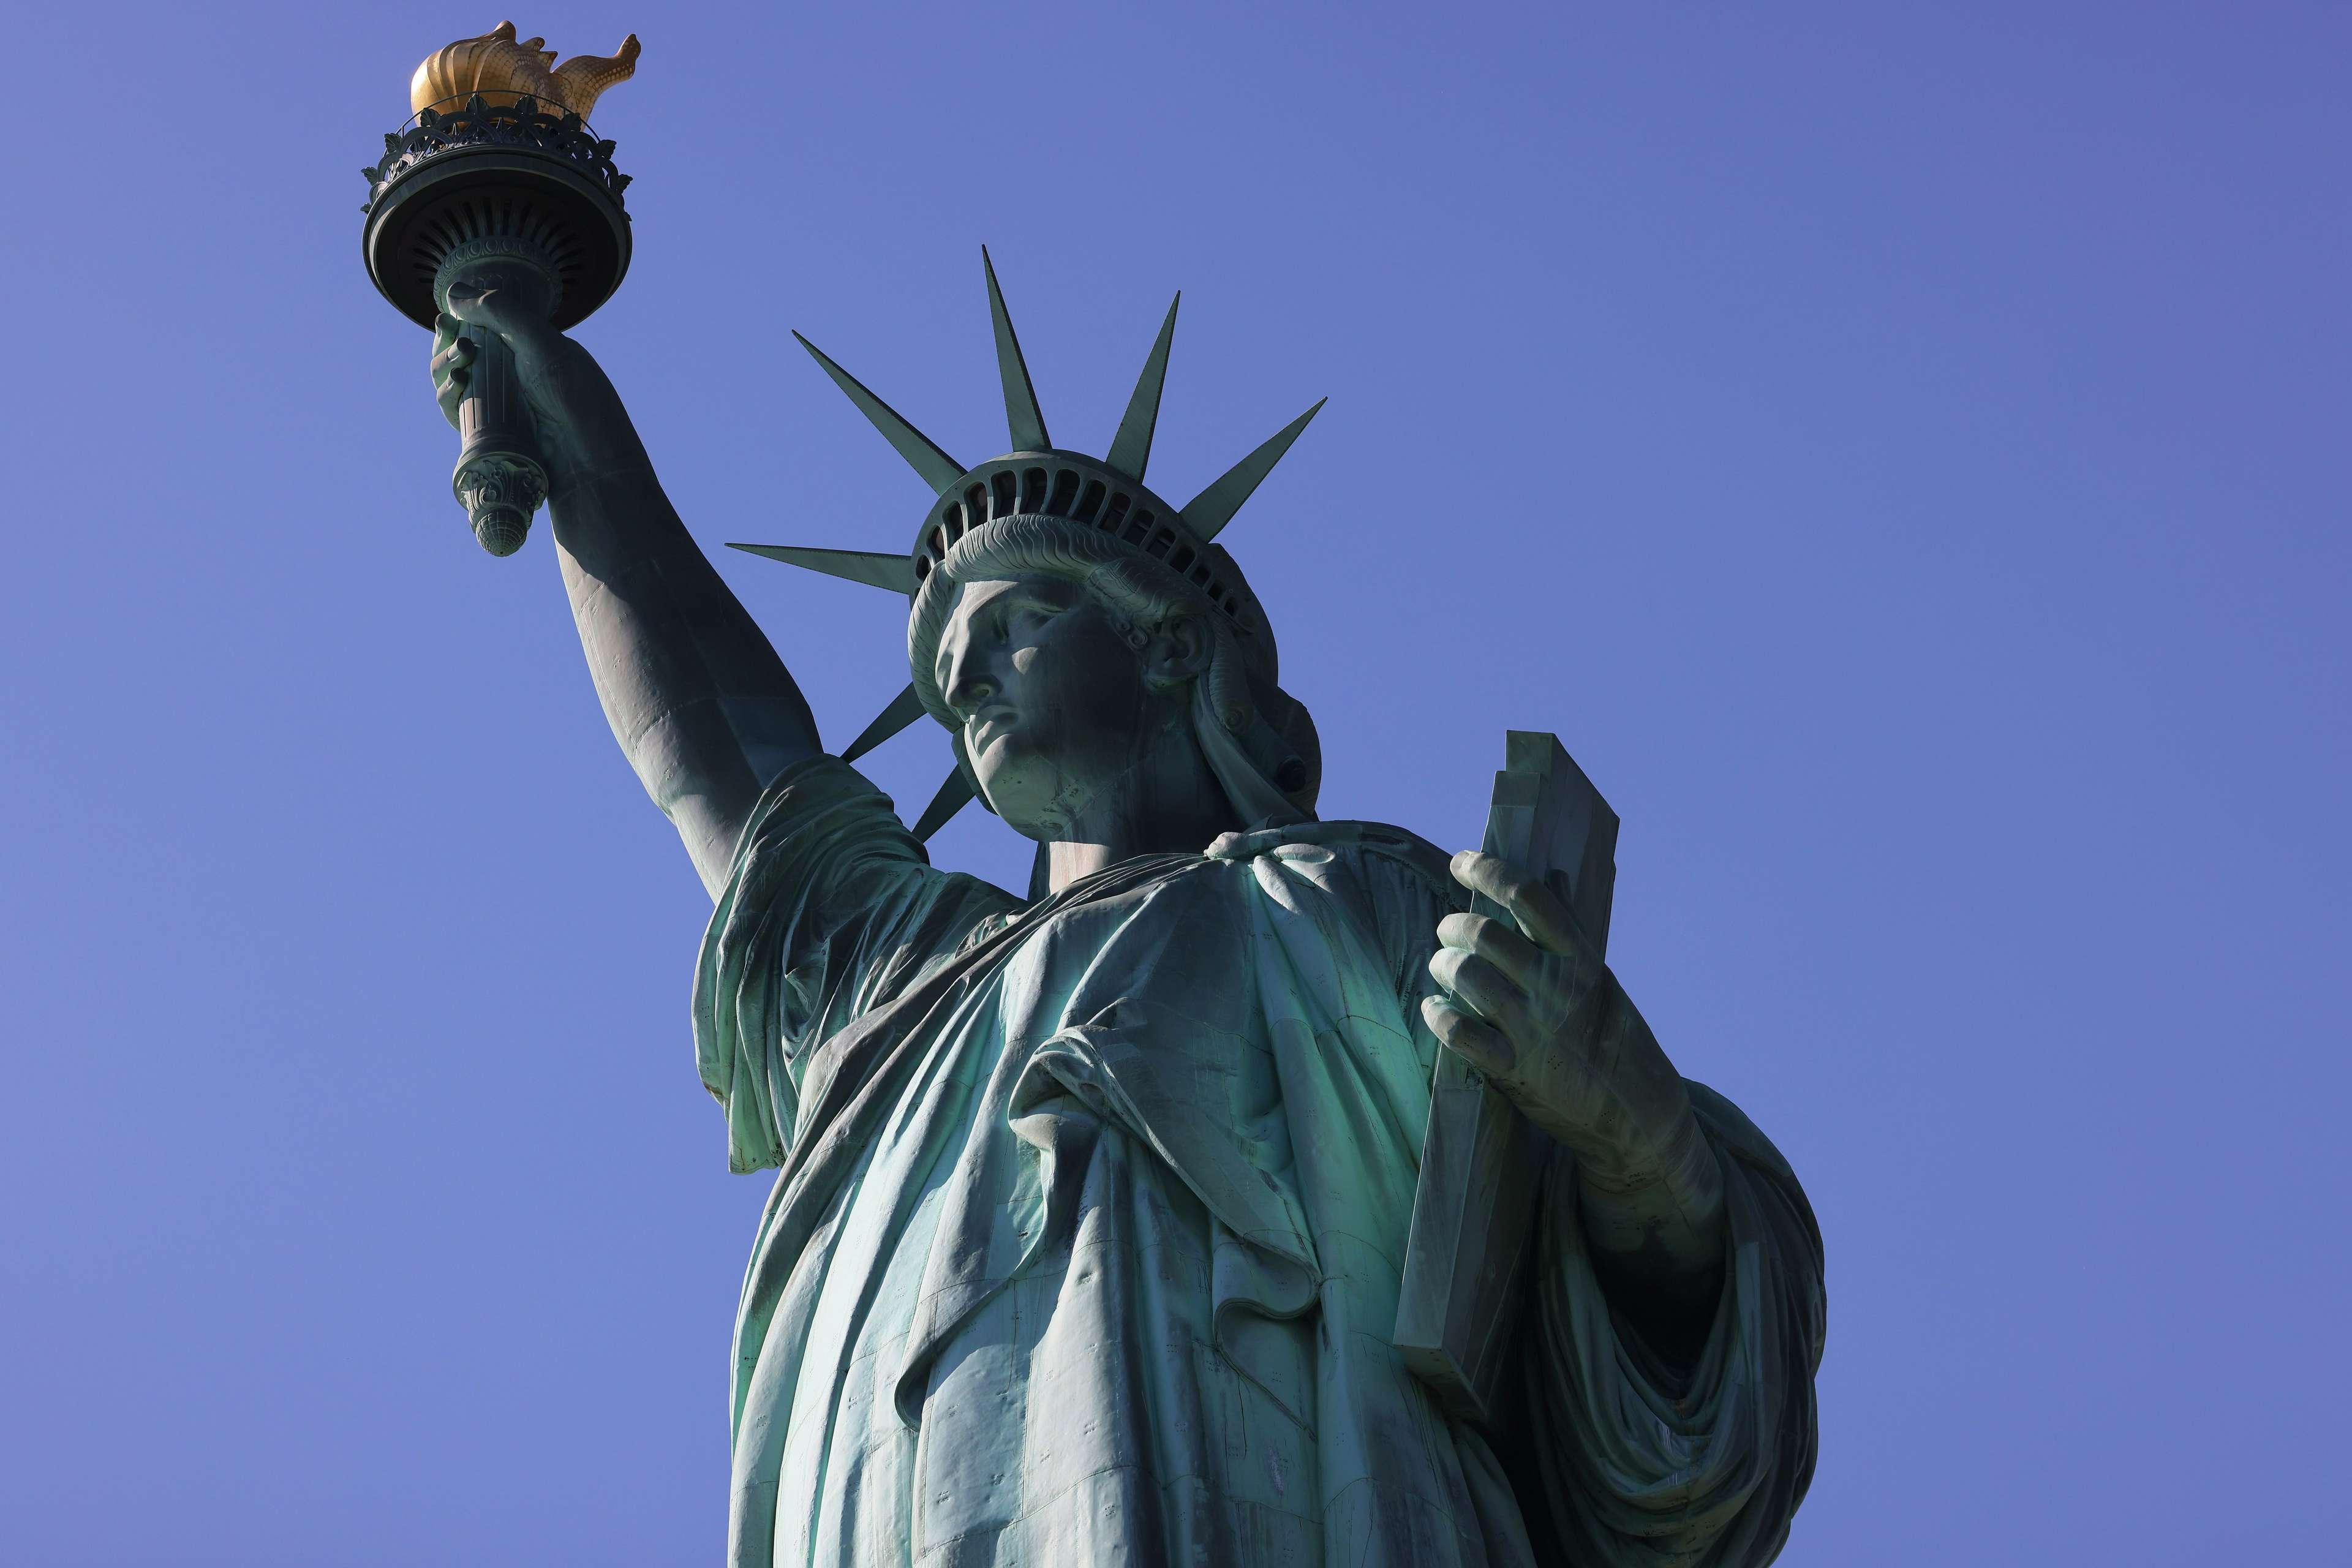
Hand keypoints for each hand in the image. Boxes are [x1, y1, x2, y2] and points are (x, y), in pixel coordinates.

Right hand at [426, 267, 584, 480]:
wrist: (587, 455)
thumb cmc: (573, 394)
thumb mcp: (541, 342)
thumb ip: (500, 311)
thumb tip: (453, 292)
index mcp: (525, 348)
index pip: (478, 328)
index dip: (457, 322)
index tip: (446, 318)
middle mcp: (509, 374)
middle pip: (458, 353)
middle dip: (448, 345)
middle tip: (460, 346)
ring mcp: (496, 403)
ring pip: (451, 381)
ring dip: (444, 367)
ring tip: (460, 367)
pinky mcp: (486, 432)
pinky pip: (455, 411)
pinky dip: (448, 396)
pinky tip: (457, 386)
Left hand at [1424, 850, 1726, 1314]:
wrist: (1638, 1117)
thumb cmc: (1617, 1042)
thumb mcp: (1602, 984)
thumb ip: (1568, 940)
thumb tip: (1547, 881)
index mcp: (1582, 960)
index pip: (1528, 896)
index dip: (1487, 870)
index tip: (1461, 862)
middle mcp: (1557, 989)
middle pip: (1483, 934)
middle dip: (1454, 926)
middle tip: (1448, 931)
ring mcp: (1534, 1030)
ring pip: (1465, 975)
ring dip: (1441, 965)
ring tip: (1440, 968)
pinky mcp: (1514, 1070)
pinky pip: (1457, 1031)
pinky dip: (1436, 1014)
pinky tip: (1434, 1009)